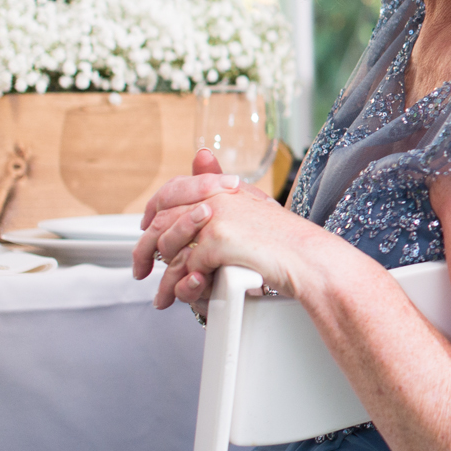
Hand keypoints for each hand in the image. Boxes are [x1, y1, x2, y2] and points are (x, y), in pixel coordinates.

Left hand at [135, 149, 325, 310]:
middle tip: (141, 270)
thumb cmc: (287, 239)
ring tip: (162, 296)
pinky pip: (185, 267)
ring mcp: (214, 218)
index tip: (145, 230)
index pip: (171, 192)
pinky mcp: (216, 242)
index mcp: (223, 186)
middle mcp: (216, 197)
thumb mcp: (251, 206)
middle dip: (145, 250)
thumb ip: (221, 187)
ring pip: (168, 247)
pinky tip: (181, 296)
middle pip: (161, 220)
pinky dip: (183, 286)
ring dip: (163, 277)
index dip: (152, 212)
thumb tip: (200, 154)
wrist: (309, 258)